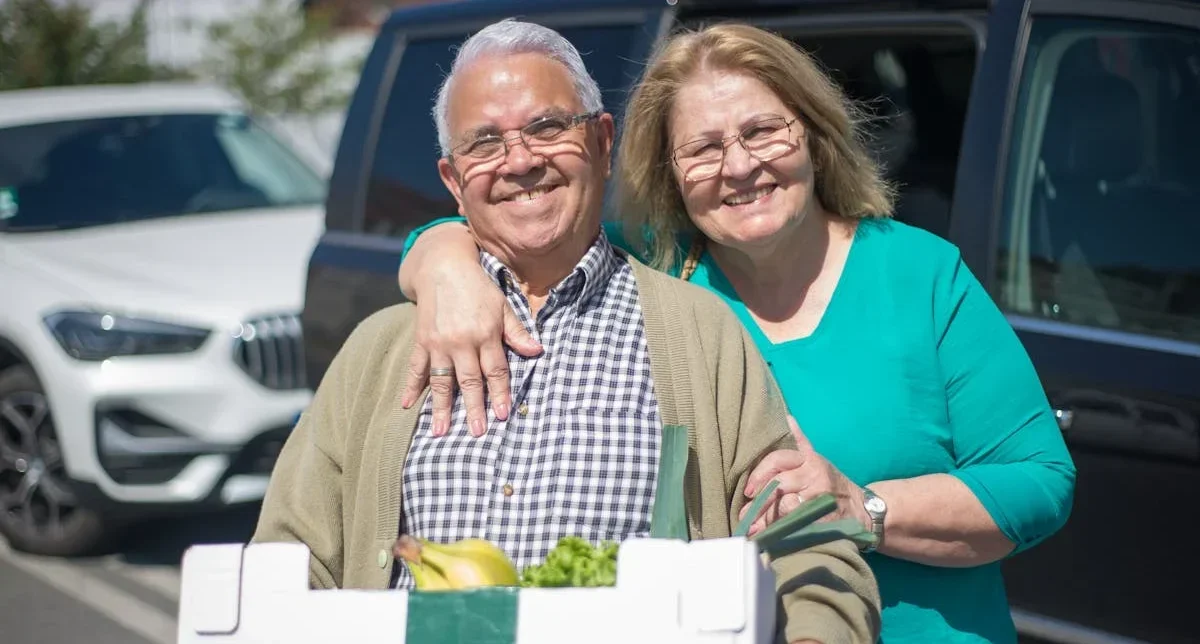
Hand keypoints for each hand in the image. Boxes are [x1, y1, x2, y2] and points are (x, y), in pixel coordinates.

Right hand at [399, 261, 541, 436]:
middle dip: (473, 408)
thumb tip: (537, 351)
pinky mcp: (422, 340)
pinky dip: (411, 387)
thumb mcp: (503, 306)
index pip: (495, 370)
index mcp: (485, 334)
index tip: (502, 415)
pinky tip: (408, 405)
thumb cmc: (478, 288)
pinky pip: (416, 368)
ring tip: (440, 432)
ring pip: (441, 381)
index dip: (499, 394)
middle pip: (469, 381)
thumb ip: (517, 332)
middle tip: (477, 432)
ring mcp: (439, 343)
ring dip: (441, 408)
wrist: (443, 266)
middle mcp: (462, 341)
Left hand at [739, 416, 870, 535]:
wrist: (862, 508)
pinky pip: (800, 521)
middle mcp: (814, 474)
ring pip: (786, 505)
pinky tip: (772, 535)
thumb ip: (798, 448)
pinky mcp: (825, 516)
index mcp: (808, 459)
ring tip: (755, 529)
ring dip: (767, 518)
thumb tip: (787, 422)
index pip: (777, 460)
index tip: (748, 492)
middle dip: (759, 501)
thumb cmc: (832, 484)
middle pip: (778, 483)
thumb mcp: (817, 461)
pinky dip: (784, 526)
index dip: (759, 475)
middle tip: (746, 516)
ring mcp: (820, 496)